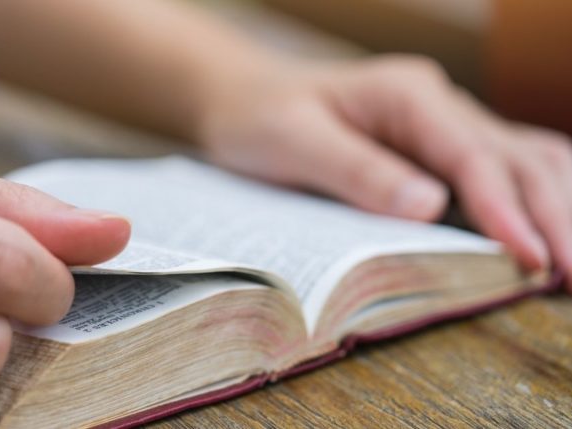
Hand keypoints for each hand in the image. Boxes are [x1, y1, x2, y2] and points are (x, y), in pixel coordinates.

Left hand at [197, 54, 571, 288]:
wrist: (244, 99)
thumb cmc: (261, 116)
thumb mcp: (295, 141)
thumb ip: (359, 170)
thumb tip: (430, 207)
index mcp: (406, 95)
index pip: (472, 155)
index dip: (506, 208)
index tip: (532, 257)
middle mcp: (437, 105)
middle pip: (516, 157)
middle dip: (553, 215)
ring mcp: (442, 125)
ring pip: (524, 160)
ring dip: (556, 206)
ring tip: (571, 265)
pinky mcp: (437, 149)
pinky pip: (502, 169)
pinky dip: (533, 200)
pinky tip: (549, 231)